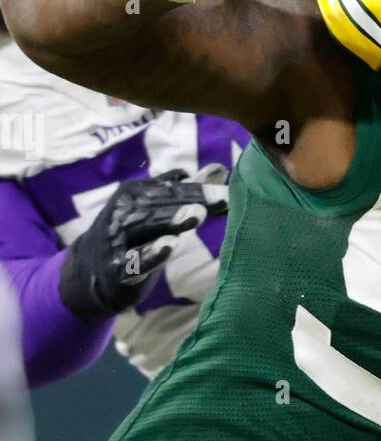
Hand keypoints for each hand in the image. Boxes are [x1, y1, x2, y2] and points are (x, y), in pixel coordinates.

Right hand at [59, 164, 229, 319]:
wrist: (90, 270)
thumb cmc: (134, 235)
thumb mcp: (157, 211)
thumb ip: (188, 192)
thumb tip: (220, 169)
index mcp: (135, 193)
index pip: (172, 190)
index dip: (201, 191)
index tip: (229, 193)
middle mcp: (124, 211)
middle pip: (161, 204)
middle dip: (192, 201)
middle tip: (221, 199)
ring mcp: (117, 240)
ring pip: (146, 228)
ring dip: (172, 221)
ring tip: (198, 215)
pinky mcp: (116, 270)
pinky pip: (134, 262)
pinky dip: (151, 255)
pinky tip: (171, 246)